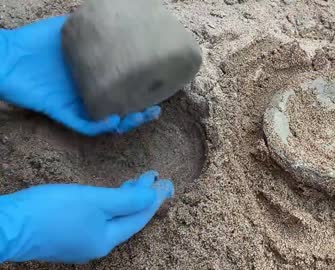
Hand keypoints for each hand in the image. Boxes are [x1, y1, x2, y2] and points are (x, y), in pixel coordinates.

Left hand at [0, 16, 160, 135]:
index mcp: (92, 79)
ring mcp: (76, 105)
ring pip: (106, 122)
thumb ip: (88, 29)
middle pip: (119, 110)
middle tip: (155, 109)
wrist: (6, 55)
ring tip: (141, 116)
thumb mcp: (66, 30)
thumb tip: (112, 20)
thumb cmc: (33, 42)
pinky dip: (100, 126)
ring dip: (126, 122)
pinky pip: (85, 126)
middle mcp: (88, 95)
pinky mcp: (62, 113)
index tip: (156, 87)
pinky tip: (113, 120)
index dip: (139, 93)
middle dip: (140, 114)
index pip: (121, 90)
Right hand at [0, 171, 173, 263]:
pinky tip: (111, 193)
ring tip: (138, 180)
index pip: (139, 218)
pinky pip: (99, 218)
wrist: (8, 226)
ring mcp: (81, 241)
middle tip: (155, 176)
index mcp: (106, 240)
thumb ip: (126, 200)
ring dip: (127, 198)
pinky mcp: (68, 235)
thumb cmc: (52, 211)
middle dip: (142, 197)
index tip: (167, 182)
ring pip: (113, 217)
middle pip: (127, 218)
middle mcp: (97, 245)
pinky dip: (110, 203)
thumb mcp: (95, 201)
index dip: (154, 199)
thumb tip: (153, 198)